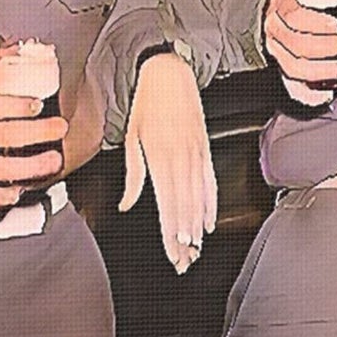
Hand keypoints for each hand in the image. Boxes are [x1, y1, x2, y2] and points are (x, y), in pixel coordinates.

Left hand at [119, 52, 217, 273]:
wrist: (170, 73)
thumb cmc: (147, 104)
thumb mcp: (131, 138)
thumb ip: (133, 176)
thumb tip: (126, 205)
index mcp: (159, 158)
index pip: (166, 205)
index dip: (170, 233)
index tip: (173, 253)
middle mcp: (181, 160)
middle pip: (185, 208)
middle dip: (185, 239)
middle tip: (184, 262)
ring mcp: (197, 155)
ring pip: (199, 199)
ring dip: (198, 227)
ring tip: (196, 249)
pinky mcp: (205, 149)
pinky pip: (210, 183)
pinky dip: (211, 205)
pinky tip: (209, 223)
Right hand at [263, 0, 336, 108]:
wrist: (280, 11)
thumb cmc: (301, 1)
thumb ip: (330, 0)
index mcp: (282, 5)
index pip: (294, 16)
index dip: (317, 23)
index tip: (336, 25)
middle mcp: (275, 29)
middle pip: (296, 43)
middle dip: (326, 46)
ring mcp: (275, 50)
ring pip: (292, 66)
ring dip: (320, 69)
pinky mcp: (281, 69)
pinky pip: (291, 86)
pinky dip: (308, 94)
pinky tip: (324, 94)